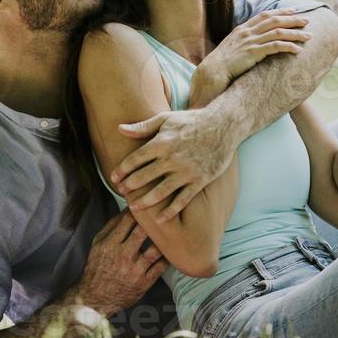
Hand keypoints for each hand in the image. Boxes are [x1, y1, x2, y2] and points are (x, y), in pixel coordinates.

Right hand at [78, 210, 167, 316]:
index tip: (147, 207)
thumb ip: (110, 226)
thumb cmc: (97, 267)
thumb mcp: (97, 244)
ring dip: (164, 240)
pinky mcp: (144, 282)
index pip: (128, 220)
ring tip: (171, 233)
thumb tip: (126, 209)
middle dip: (153, 221)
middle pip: (143, 231)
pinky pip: (161, 266)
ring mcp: (135, 270)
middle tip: (162, 215)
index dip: (139, 210)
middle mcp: (123, 255)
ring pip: (156, 249)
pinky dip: (167, 257)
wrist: (96, 298)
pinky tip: (171, 251)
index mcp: (110, 243)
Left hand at [111, 106, 233, 221]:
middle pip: (144, 177)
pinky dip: (171, 211)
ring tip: (134, 207)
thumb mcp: (166, 118)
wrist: (223, 126)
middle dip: (129, 186)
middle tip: (120, 192)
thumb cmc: (192, 121)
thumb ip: (143, 126)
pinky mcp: (200, 180)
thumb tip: (119, 128)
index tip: (114, 177)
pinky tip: (160, 219)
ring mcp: (186, 171)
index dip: (122, 169)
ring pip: (161, 191)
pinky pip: (183, 199)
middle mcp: (172, 159)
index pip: (135, 159)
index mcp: (162, 143)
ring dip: (145, 201)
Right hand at [189, 8, 312, 106]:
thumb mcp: (232, 46)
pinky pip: (276, 47)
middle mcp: (248, 32)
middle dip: (293, 19)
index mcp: (242, 28)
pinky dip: (289, 47)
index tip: (293, 11)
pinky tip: (298, 50)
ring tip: (309, 36)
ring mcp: (251, 42)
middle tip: (307, 20)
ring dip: (295, 33)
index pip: (265, 15)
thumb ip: (243, 40)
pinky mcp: (254, 53)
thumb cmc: (222, 62)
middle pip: (275, 21)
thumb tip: (253, 41)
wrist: (212, 71)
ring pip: (278, 32)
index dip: (280, 12)